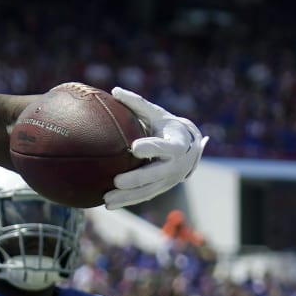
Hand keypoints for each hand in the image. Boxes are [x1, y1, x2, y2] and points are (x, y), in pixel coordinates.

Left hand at [105, 88, 207, 209]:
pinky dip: (126, 201)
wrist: (189, 148)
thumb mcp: (157, 114)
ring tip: (106, 199)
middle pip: (155, 174)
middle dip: (137, 179)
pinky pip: (143, 196)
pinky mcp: (160, 188)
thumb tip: (115, 90)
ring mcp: (168, 180)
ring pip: (147, 190)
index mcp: (175, 144)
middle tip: (117, 181)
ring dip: (127, 196)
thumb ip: (138, 104)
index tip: (134, 148)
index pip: (164, 147)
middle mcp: (174, 165)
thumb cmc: (167, 127)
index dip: (151, 148)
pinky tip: (108, 205)